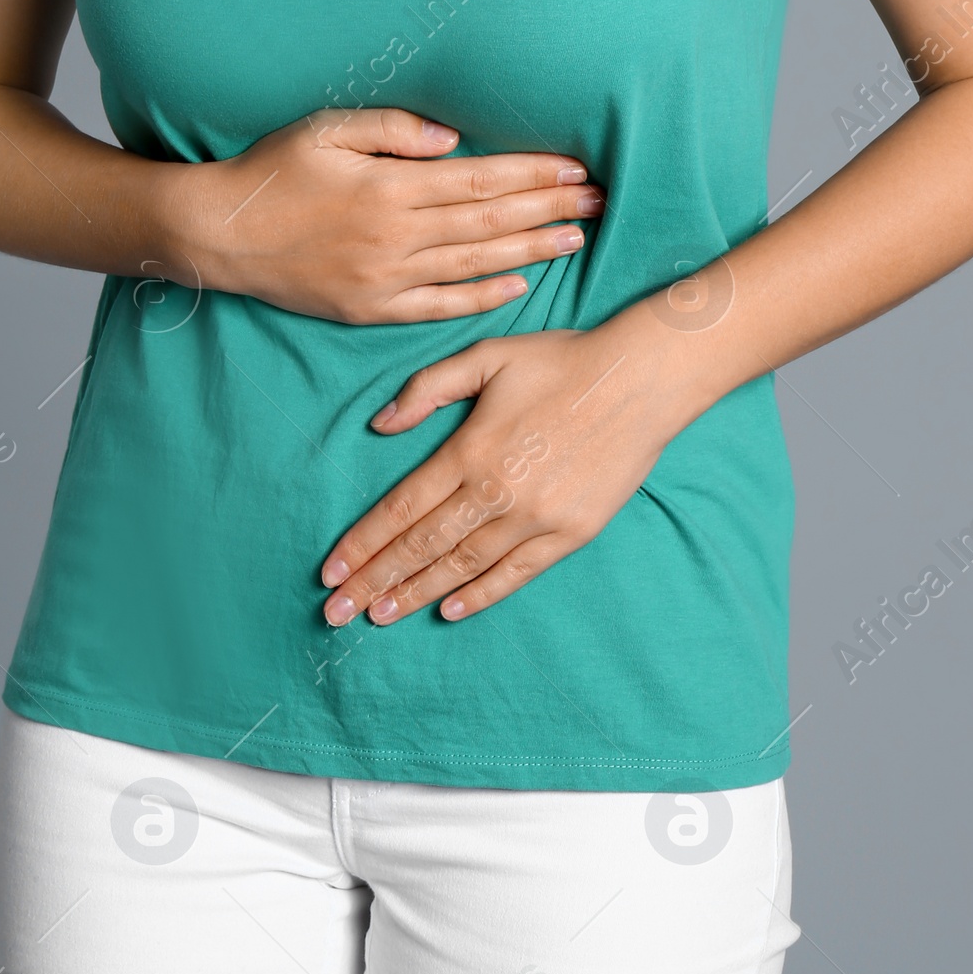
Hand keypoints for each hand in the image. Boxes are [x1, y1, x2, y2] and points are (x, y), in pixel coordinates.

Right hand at [183, 108, 603, 323]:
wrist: (219, 235)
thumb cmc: (272, 171)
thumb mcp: (325, 129)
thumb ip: (391, 129)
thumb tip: (452, 138)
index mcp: (390, 188)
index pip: (480, 180)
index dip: (533, 174)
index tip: (575, 169)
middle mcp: (396, 236)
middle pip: (490, 222)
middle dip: (549, 209)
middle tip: (600, 203)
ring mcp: (385, 278)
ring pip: (475, 265)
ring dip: (530, 250)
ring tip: (575, 240)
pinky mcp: (371, 309)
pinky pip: (440, 306)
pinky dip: (483, 298)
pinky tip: (518, 287)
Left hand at [319, 323, 676, 624]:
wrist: (641, 380)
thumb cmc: (561, 362)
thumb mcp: (486, 357)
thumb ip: (428, 388)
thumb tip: (380, 425)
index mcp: (470, 449)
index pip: (402, 509)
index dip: (363, 543)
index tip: (331, 571)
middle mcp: (497, 491)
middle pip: (422, 546)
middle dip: (375, 580)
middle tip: (337, 611)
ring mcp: (536, 518)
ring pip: (463, 566)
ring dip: (416, 594)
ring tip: (379, 616)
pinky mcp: (571, 533)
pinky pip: (516, 574)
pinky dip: (480, 595)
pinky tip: (449, 610)